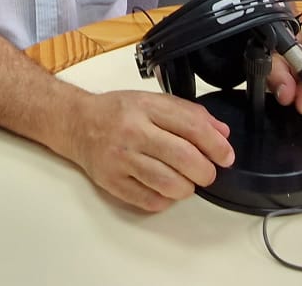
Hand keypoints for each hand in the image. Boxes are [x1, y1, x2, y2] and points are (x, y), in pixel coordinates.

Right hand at [60, 90, 233, 211]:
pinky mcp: (112, 181)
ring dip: (187, 188)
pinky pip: (149, 201)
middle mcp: (133, 132)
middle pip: (184, 159)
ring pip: (169, 184)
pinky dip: (165, 200)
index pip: (193, 127)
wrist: (76, 123)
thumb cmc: (116, 112)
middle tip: (207, 173)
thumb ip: (189, 114)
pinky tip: (163, 189)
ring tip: (185, 181)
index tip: (226, 156)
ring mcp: (121, 159)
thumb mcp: (152, 100)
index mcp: (146, 108)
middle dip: (206, 172)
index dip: (216, 145)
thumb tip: (221, 133)